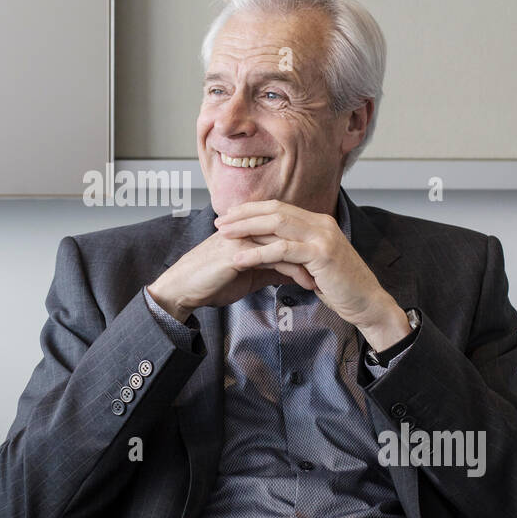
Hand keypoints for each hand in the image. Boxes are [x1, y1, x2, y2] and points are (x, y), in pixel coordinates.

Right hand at [147, 229, 316, 322]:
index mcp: (249, 229)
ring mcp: (243, 238)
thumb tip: (293, 271)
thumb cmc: (212, 281)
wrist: (185, 289)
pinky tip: (305, 283)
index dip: (306, 244)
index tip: (325, 262)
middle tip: (332, 268)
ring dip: (308, 261)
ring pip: (285, 243)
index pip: (286, 229)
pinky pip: (274, 258)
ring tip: (322, 279)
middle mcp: (248, 228)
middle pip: (290, 231)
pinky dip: (293, 271)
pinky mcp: (238, 253)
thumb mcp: (248, 274)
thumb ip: (270, 267)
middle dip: (312, 250)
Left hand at [213, 199, 402, 338]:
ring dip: (246, 229)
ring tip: (224, 236)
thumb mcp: (315, 263)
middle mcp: (321, 223)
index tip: (230, 216)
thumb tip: (269, 247)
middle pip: (275, 211)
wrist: (368, 303)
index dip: (252, 210)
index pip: (279, 207)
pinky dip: (258, 253)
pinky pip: (283, 250)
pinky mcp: (321, 254)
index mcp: (318, 222)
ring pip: (277, 224)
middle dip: (244, 215)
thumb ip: (296, 251)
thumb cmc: (340, 287)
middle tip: (220, 222)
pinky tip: (240, 259)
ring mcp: (322, 237)